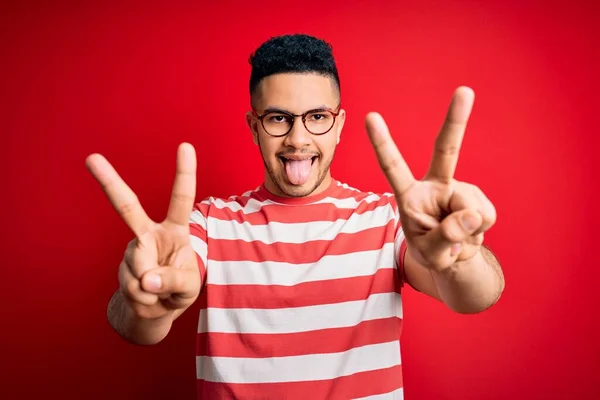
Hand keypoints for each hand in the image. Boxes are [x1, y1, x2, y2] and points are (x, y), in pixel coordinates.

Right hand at [86, 143, 199, 319]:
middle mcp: (149, 234)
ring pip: (140, 269)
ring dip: (153, 290)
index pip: (180, 199)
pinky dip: (145, 301)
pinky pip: (134, 288)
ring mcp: (132, 251)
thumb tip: (147, 279)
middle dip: (109, 182)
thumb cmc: (180, 288)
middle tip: (91, 158)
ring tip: (160, 291)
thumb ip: (174, 281)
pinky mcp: (122, 269)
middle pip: (127, 207)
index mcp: (175, 230)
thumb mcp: (189, 287)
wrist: (157, 308)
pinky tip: (148, 297)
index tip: (186, 146)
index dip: (184, 173)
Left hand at [366, 87, 496, 270]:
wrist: (454, 258)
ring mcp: (458, 189)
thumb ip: (445, 237)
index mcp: (409, 195)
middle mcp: (434, 185)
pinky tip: (469, 233)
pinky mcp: (477, 198)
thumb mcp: (431, 254)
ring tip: (455, 239)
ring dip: (467, 232)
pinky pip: (485, 216)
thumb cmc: (431, 251)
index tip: (370, 116)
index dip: (382, 144)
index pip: (393, 167)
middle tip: (465, 91)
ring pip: (471, 208)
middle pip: (447, 150)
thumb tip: (470, 215)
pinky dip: (479, 232)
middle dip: (456, 120)